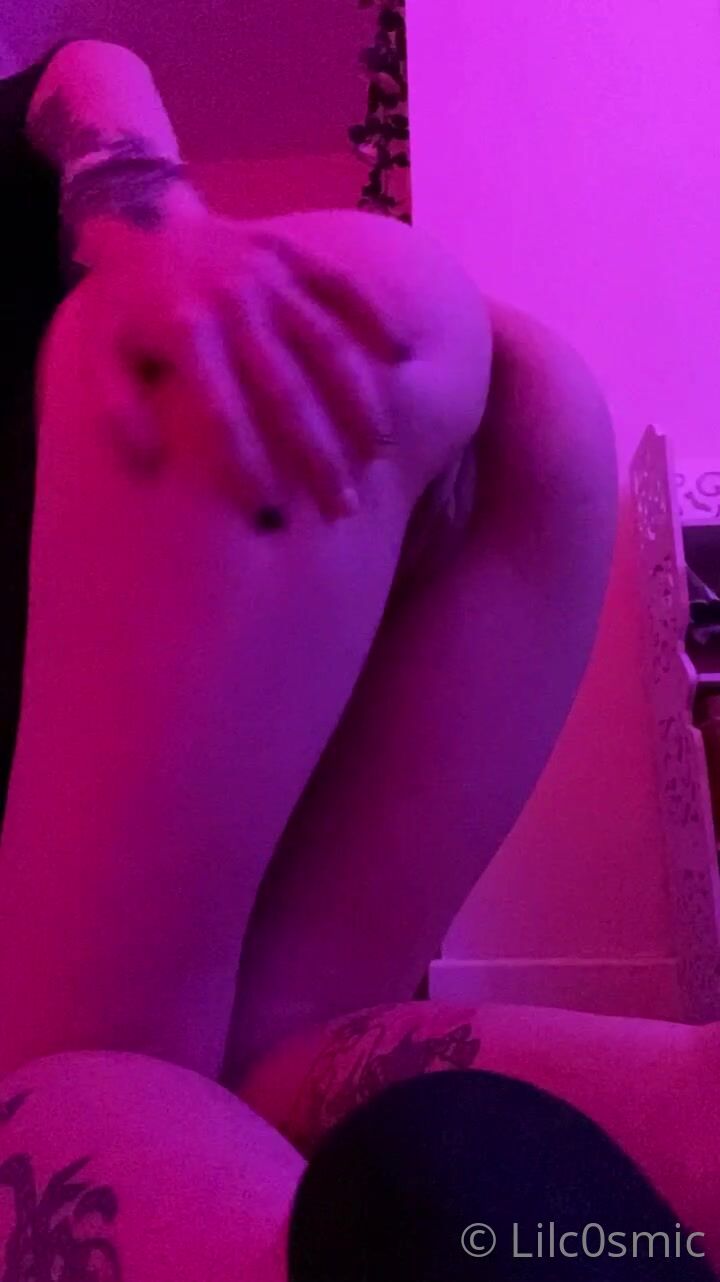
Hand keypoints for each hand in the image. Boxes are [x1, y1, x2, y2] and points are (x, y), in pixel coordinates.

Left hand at [61, 207, 410, 521]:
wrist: (136, 214)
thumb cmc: (124, 304)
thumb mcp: (100, 352)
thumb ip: (118, 409)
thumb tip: (149, 465)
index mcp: (184, 333)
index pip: (222, 414)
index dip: (247, 466)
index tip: (271, 515)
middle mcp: (233, 303)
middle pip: (286, 391)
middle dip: (319, 456)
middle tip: (344, 509)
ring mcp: (268, 275)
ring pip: (326, 344)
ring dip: (357, 403)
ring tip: (378, 456)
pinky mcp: (291, 251)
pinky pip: (342, 285)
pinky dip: (374, 319)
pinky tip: (401, 361)